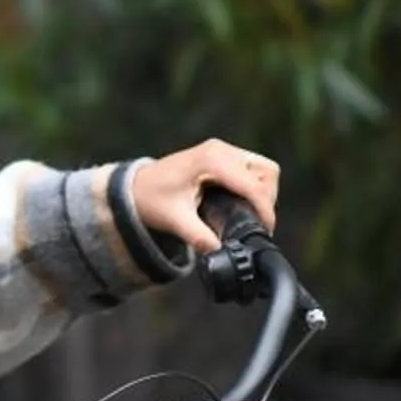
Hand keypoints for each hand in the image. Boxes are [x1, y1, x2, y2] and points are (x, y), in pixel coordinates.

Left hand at [131, 139, 280, 257]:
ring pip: (264, 169)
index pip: (252, 185)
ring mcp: (223, 150)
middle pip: (266, 173)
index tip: (264, 231)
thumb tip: (220, 251)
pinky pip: (253, 170)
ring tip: (251, 216)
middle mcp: (220, 150)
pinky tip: (244, 206)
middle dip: (266, 200)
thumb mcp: (174, 220)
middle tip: (255, 224)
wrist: (135, 188)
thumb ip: (198, 237)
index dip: (264, 210)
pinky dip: (255, 188)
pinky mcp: (224, 156)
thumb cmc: (151, 198)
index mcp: (211, 160)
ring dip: (263, 193)